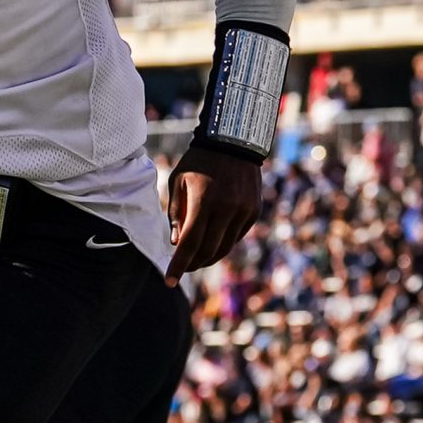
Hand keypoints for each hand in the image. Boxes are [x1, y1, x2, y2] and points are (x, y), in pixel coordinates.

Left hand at [164, 144, 263, 279]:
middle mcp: (226, 209)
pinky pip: (236, 236)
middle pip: (208, 250)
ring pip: (225, 247)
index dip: (178, 265)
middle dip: (193, 264)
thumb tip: (177, 244)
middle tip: (182, 269)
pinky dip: (223, 244)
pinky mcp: (254, 211)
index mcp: (203, 201)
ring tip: (195, 260)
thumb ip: (176, 213)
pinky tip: (213, 244)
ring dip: (208, 258)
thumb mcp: (178, 182)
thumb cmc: (198, 162)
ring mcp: (243, 211)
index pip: (189, 243)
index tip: (169, 281)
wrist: (235, 141)